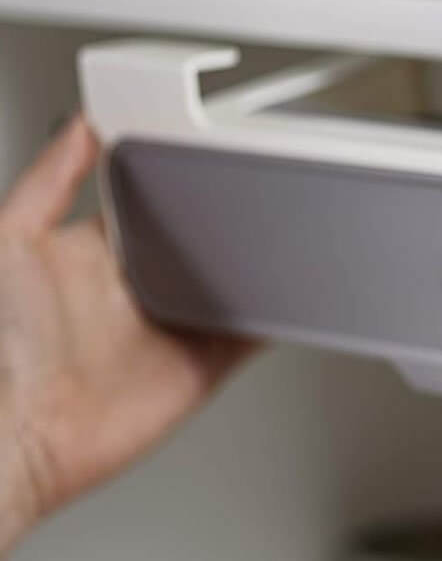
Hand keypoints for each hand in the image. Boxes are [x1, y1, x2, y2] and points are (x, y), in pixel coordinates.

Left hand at [0, 117, 254, 556]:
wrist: (22, 435)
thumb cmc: (3, 348)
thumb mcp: (11, 241)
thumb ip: (48, 180)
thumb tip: (81, 125)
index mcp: (99, 252)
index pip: (155, 202)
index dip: (184, 179)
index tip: (214, 153)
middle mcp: (141, 287)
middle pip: (204, 241)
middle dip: (236, 221)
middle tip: (265, 195)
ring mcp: (176, 326)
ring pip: (236, 284)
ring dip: (262, 268)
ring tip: (291, 238)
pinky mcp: (203, 364)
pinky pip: (253, 336)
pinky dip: (277, 319)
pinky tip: (294, 295)